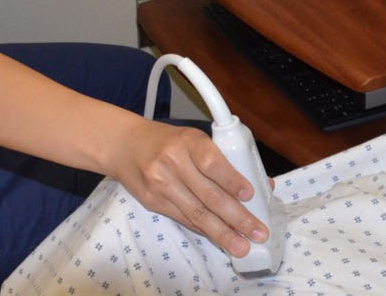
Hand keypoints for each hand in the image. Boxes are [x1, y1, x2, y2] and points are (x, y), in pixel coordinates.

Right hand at [110, 120, 268, 257]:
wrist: (123, 145)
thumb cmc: (167, 141)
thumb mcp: (193, 140)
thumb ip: (223, 160)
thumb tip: (262, 184)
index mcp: (188, 141)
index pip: (212, 162)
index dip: (231, 180)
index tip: (250, 194)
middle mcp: (172, 162)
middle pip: (208, 194)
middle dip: (237, 217)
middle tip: (257, 233)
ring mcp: (160, 183)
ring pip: (196, 213)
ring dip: (222, 232)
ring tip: (241, 246)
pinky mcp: (152, 201)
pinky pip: (183, 219)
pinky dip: (204, 230)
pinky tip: (219, 237)